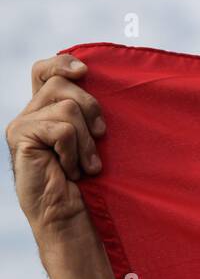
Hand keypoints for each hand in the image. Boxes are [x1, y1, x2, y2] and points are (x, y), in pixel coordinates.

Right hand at [5, 54, 106, 239]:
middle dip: (91, 108)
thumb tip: (92, 78)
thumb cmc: (85, 181)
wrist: (68, 215)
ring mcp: (21, 124)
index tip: (85, 72)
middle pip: (62, 84)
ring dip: (86, 140)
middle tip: (100, 138)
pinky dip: (74, 151)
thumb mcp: (90, 138)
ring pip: (68, 107)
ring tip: (86, 164)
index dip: (62, 63)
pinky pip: (62, 129)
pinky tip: (71, 170)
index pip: (45, 70)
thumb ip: (85, 110)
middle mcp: (30, 113)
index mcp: (45, 110)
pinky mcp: (20, 137)